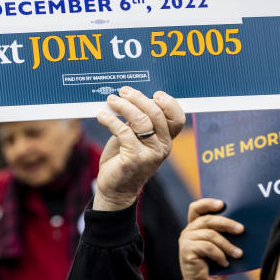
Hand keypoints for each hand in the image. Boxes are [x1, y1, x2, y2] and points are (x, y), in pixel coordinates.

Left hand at [92, 88, 184, 211]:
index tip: (154, 93)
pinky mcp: (134, 158)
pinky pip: (123, 131)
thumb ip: (138, 121)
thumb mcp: (134, 137)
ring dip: (124, 106)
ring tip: (111, 100)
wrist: (116, 188)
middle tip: (123, 91)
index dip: (169, 103)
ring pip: (141, 120)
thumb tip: (128, 97)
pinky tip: (101, 115)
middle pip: (156, 114)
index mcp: (166, 139)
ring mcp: (150, 154)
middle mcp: (163, 146)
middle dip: (138, 98)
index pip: (177, 118)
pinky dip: (110, 120)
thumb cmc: (124, 158)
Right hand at [179, 198, 243, 279]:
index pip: (196, 208)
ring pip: (210, 235)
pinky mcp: (186, 251)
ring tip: (238, 254)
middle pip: (207, 220)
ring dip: (227, 245)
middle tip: (241, 230)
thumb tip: (242, 227)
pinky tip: (225, 263)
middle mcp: (188, 231)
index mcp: (195, 227)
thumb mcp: (220, 247)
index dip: (207, 203)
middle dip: (226, 223)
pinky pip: (207, 247)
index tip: (222, 204)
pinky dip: (220, 255)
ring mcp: (186, 241)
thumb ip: (224, 235)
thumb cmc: (215, 266)